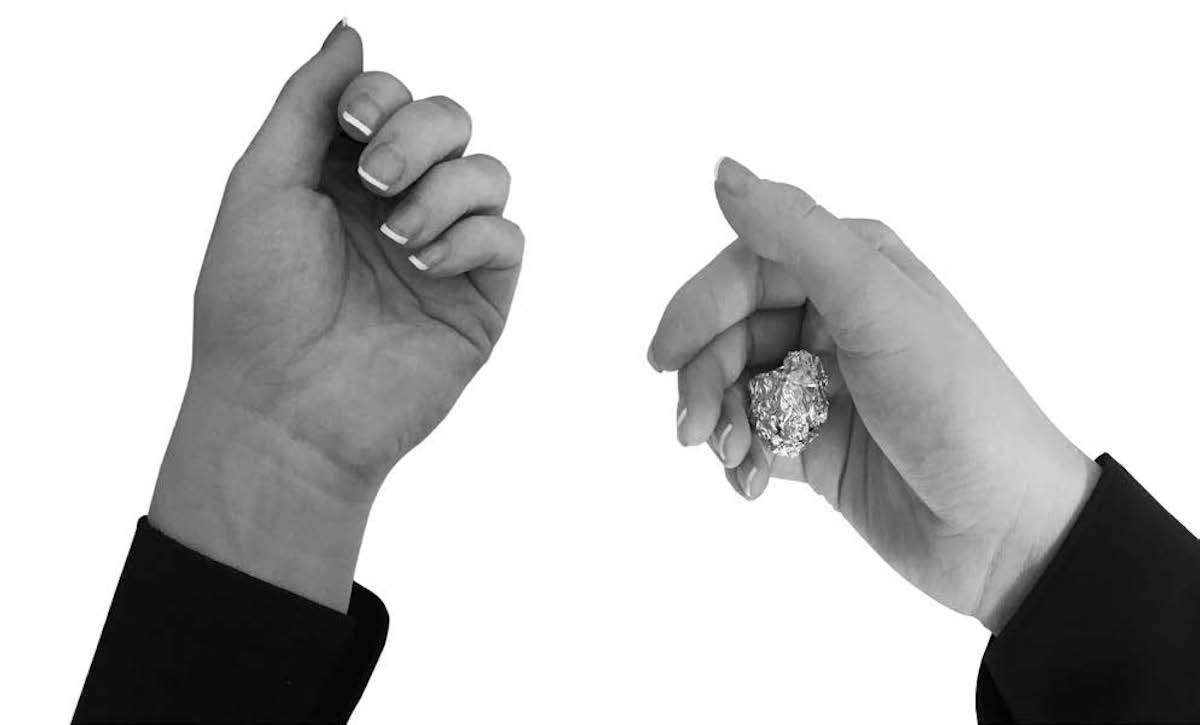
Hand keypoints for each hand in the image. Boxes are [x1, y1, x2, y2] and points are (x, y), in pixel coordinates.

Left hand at [149, 22, 521, 609]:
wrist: (283, 410)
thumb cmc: (256, 305)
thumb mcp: (263, 184)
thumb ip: (308, 102)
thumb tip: (350, 31)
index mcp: (342, 177)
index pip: (392, 100)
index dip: (383, 96)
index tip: (354, 124)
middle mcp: (398, 206)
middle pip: (450, 120)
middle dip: (418, 134)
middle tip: (377, 179)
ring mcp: (443, 251)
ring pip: (489, 171)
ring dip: (444, 189)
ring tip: (396, 238)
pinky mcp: (478, 298)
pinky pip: (506, 236)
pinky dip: (469, 238)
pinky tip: (421, 265)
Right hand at [647, 158, 1097, 631]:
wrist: (1007, 529)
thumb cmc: (957, 407)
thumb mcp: (877, 309)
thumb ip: (797, 236)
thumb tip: (722, 171)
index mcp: (853, 268)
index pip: (748, 268)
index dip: (699, 308)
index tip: (664, 356)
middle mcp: (835, 317)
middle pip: (730, 330)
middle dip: (703, 377)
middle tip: (689, 429)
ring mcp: (823, 382)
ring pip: (731, 385)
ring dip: (718, 421)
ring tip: (732, 458)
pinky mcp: (816, 441)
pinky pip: (749, 435)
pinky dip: (738, 458)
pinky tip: (750, 484)